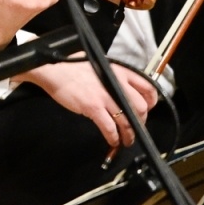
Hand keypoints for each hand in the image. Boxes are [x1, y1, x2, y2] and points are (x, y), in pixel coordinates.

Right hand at [18, 60, 157, 146]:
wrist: (52, 69)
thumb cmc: (69, 64)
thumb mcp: (97, 63)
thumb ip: (110, 74)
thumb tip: (116, 84)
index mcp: (119, 71)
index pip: (147, 87)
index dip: (151, 101)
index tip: (147, 109)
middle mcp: (115, 83)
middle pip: (141, 108)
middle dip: (140, 121)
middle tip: (136, 127)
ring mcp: (104, 96)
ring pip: (127, 121)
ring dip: (129, 135)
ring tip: (127, 141)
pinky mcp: (93, 107)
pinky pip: (109, 127)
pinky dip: (113, 137)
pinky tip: (112, 141)